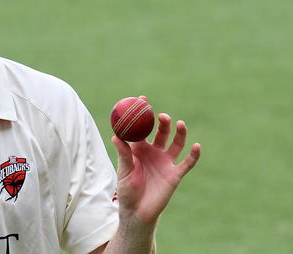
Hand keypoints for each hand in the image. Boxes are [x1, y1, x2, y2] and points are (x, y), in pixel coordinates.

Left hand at [112, 107, 200, 224]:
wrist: (137, 211)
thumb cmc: (127, 190)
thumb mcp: (124, 170)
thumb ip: (123, 153)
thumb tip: (116, 136)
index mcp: (139, 148)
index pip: (142, 127)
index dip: (143, 113)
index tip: (142, 99)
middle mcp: (154, 152)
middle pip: (161, 132)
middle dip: (162, 122)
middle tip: (162, 116)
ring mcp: (166, 162)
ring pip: (176, 144)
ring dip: (179, 134)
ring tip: (178, 124)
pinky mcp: (175, 174)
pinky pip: (187, 163)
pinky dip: (193, 155)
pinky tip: (196, 146)